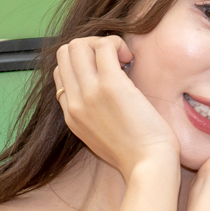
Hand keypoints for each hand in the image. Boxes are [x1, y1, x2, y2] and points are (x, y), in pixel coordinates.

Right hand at [55, 36, 178, 179]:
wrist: (148, 167)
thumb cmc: (137, 154)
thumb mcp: (102, 138)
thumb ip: (95, 115)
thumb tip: (105, 90)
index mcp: (71, 116)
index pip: (61, 73)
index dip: (83, 65)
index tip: (107, 73)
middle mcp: (74, 103)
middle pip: (64, 53)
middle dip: (89, 47)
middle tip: (115, 62)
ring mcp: (89, 93)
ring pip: (78, 45)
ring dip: (103, 43)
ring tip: (123, 60)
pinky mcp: (110, 85)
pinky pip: (103, 46)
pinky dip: (117, 44)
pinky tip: (130, 59)